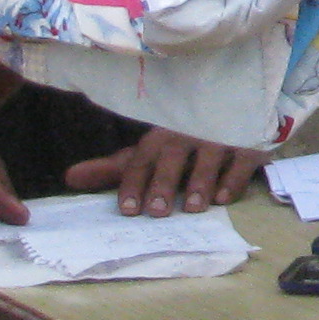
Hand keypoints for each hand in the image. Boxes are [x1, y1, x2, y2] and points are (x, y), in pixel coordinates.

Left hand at [67, 127, 261, 215]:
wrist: (235, 107)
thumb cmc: (184, 139)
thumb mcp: (151, 152)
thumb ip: (116, 168)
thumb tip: (70, 177)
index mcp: (161, 136)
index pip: (141, 158)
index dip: (133, 183)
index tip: (128, 210)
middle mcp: (187, 132)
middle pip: (172, 156)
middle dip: (164, 183)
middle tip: (156, 212)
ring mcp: (219, 135)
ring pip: (208, 156)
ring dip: (200, 181)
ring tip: (193, 208)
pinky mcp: (248, 141)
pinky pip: (241, 157)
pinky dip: (233, 177)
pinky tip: (224, 197)